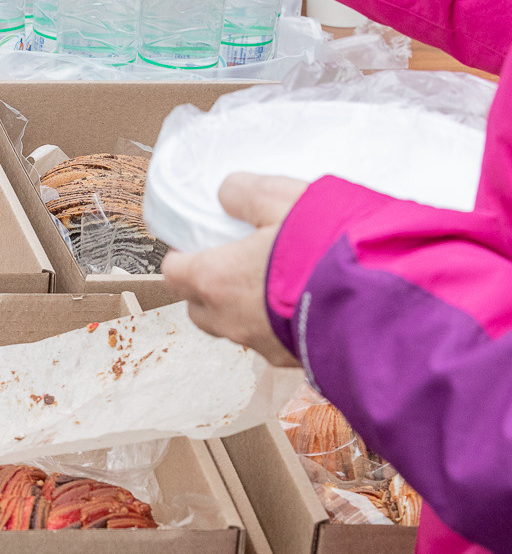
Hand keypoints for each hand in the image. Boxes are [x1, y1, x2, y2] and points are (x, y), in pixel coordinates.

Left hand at [161, 173, 307, 365]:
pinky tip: (305, 304)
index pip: (173, 274)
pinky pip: (272, 343)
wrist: (380, 300)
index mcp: (217, 280)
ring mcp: (262, 346)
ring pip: (235, 330)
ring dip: (244, 310)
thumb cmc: (325, 248)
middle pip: (199, 309)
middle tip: (234, 264)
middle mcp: (231, 320)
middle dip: (208, 289)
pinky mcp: (294, 360)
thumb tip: (228, 193)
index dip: (183, 257)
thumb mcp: (285, 199)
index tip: (200, 244)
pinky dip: (277, 326)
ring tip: (274, 284)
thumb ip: (248, 193)